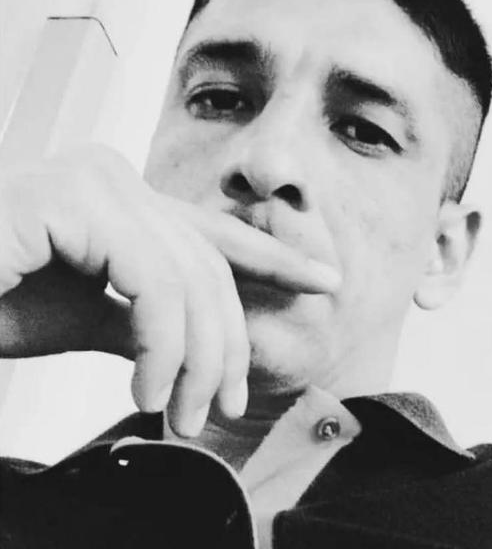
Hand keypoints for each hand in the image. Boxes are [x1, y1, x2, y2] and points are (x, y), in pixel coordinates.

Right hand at [0, 145, 338, 435]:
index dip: (274, 256)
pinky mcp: (69, 201)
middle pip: (209, 265)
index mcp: (122, 199)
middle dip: (228, 344)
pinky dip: (161, 346)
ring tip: (180, 414)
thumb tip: (199, 341)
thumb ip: (149, 317)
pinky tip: (148, 391)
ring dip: (194, 359)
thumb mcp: (90, 319)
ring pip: (191, 278)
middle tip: (222, 407)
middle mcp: (113, 177)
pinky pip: (152, 283)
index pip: (214, 231)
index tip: (322, 280)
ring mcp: (93, 181)